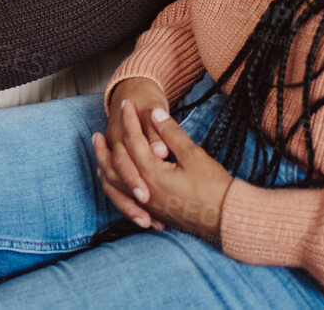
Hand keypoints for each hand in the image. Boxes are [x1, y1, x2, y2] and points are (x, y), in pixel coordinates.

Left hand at [93, 96, 235, 245]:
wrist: (227, 218)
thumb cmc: (214, 187)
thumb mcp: (193, 155)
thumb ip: (171, 133)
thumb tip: (154, 114)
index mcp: (152, 174)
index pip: (133, 141)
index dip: (129, 119)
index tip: (127, 104)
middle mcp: (144, 191)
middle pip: (116, 165)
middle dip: (105, 147)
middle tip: (97, 133)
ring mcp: (147, 204)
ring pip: (115, 186)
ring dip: (104, 168)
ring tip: (99, 156)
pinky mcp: (154, 212)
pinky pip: (123, 200)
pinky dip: (114, 188)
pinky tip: (115, 182)